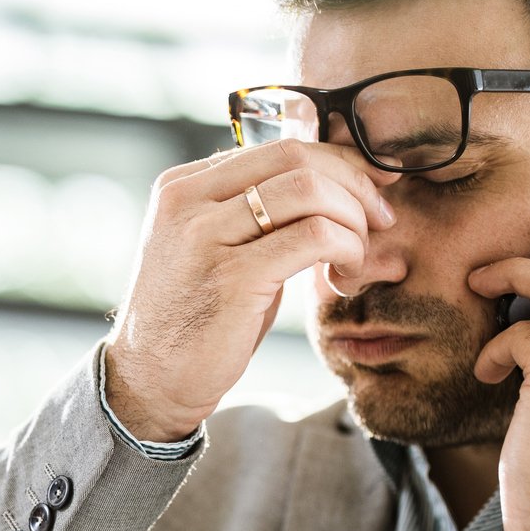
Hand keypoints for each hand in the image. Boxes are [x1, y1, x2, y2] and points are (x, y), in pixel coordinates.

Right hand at [105, 138, 398, 441]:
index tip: (371, 187)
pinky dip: (346, 249)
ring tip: (358, 255)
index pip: (277, 148)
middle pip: (297, 158)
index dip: (337, 161)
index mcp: (182, 186)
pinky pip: (313, 237)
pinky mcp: (231, 276)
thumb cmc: (194, 320)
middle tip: (379, 219)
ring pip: (309, 190)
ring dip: (353, 219)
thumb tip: (330, 185)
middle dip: (354, 183)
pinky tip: (345, 275)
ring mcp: (205, 236)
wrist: (150, 382)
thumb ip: (253, 214)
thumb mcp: (215, 250)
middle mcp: (188, 201)